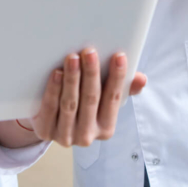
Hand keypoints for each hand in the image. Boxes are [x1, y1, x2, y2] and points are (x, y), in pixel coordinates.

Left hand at [29, 48, 146, 147]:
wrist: (51, 123)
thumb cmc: (83, 104)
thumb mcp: (104, 99)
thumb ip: (124, 89)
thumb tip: (142, 79)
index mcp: (106, 128)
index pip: (114, 99)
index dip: (118, 77)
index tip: (119, 56)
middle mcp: (87, 135)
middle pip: (91, 100)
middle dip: (91, 74)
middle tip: (90, 52)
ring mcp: (66, 136)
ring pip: (70, 104)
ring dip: (72, 78)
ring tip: (72, 58)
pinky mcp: (46, 132)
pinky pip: (50, 108)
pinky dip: (54, 90)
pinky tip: (57, 73)